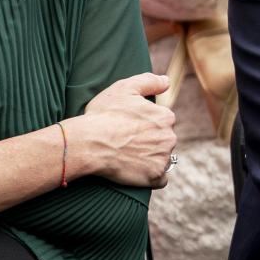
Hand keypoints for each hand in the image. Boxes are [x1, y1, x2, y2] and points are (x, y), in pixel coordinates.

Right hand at [70, 73, 176, 188]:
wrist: (89, 144)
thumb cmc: (104, 115)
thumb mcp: (124, 88)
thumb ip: (149, 81)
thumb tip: (166, 81)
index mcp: (166, 116)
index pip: (162, 121)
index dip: (145, 124)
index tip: (130, 127)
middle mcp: (170, 137)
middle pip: (163, 140)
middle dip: (149, 141)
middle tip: (127, 142)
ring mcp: (163, 158)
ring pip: (162, 158)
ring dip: (150, 158)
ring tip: (128, 156)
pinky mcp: (154, 176)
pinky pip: (160, 178)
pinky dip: (151, 175)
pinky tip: (136, 170)